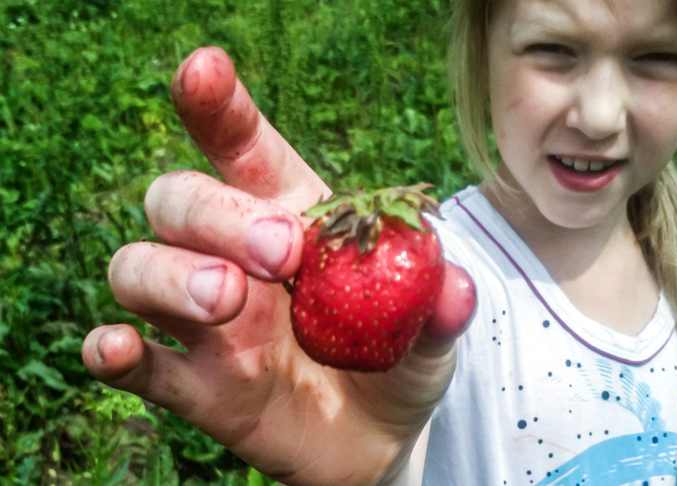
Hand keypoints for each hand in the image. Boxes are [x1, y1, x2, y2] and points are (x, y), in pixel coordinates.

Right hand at [82, 46, 475, 485]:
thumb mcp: (431, 330)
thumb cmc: (396, 360)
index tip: (203, 70)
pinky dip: (113, 348)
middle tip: (279, 252)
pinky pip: (135, 358)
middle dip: (218, 214)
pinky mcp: (191, 382)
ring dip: (171, 275)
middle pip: (178, 199)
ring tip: (228, 301)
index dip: (218, 107)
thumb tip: (456, 289)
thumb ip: (439, 304)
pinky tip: (117, 347)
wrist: (376, 439)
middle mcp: (233, 258)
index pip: (242, 148)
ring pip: (137, 266)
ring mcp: (204, 321)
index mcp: (291, 218)